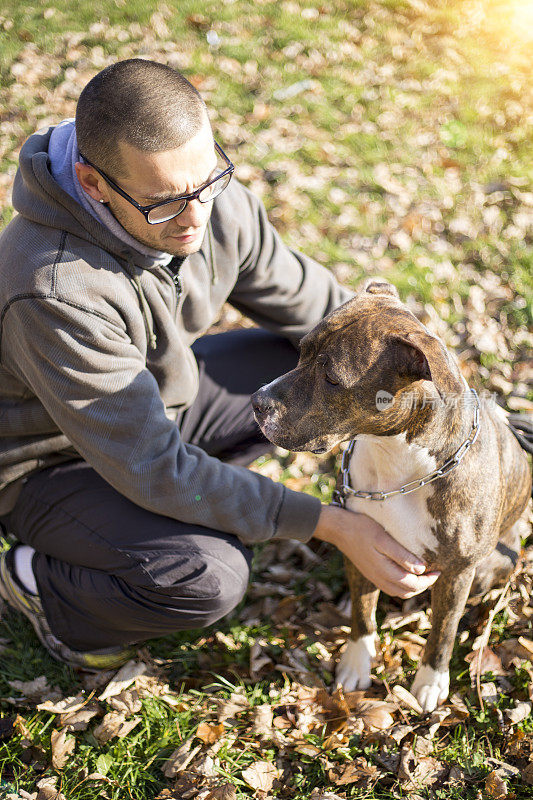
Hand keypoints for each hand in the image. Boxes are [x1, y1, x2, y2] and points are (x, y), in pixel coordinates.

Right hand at [313, 504, 439, 597]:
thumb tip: (421, 569)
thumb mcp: (383, 538)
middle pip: (407, 591)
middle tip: (434, 572)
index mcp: (385, 571)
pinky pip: (390, 587)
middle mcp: (379, 579)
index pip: (412, 584)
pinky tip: (405, 573)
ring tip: (423, 575)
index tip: (439, 570)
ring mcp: (374, 578)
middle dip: (423, 585)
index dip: (428, 580)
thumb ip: (402, 556)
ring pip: (398, 592)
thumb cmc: (362, 529)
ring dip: (413, 587)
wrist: (339, 529)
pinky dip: (402, 585)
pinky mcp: (370, 574)